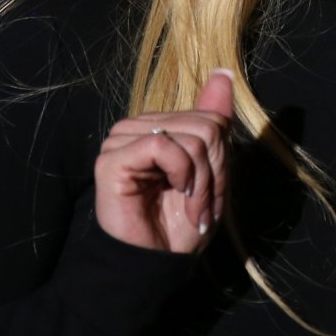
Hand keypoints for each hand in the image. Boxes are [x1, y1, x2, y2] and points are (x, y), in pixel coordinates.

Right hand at [93, 68, 233, 253]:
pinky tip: (174, 193)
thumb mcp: (211, 170)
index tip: (211, 193)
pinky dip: (180, 173)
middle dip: (213, 173)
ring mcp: (122, 140)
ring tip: (189, 205)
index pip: (212, 119)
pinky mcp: (112, 158)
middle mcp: (138, 127)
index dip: (221, 159)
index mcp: (160, 125)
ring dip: (200, 180)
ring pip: (189, 136)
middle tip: (200, 204)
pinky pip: (163, 144)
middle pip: (206, 126)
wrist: (156, 262)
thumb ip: (213, 120)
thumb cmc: (180, 222)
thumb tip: (223, 73)